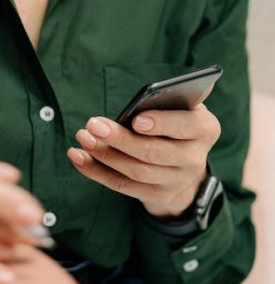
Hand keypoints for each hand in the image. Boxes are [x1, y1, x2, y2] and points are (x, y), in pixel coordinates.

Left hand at [66, 104, 220, 217]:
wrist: (184, 162)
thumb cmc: (175, 119)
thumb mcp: (181, 105)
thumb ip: (174, 96)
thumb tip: (167, 89)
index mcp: (205, 128)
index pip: (185, 126)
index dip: (161, 124)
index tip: (136, 119)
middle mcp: (195, 159)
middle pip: (154, 153)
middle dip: (120, 139)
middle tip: (93, 124)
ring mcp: (177, 181)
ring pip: (136, 171)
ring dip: (104, 155)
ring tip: (83, 137)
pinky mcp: (157, 195)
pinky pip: (123, 186)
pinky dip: (97, 172)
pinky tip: (78, 156)